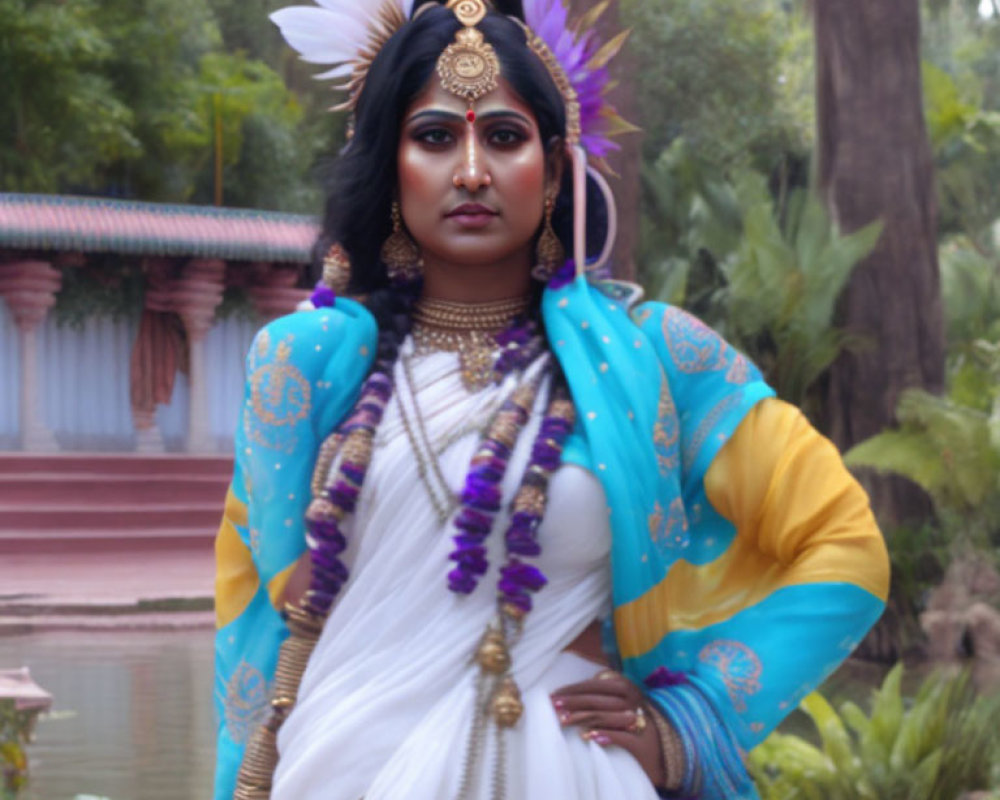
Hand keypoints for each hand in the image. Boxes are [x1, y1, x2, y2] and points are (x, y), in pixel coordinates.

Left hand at [551, 669, 665, 788]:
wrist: (663, 739)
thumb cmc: (635, 712)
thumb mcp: (622, 692)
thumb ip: (605, 685)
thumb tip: (578, 688)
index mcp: (625, 686)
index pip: (594, 686)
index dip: (573, 690)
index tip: (555, 695)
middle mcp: (631, 700)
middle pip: (595, 701)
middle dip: (572, 703)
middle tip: (554, 706)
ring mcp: (636, 719)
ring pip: (603, 716)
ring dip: (581, 718)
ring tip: (564, 720)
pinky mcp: (641, 741)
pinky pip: (620, 737)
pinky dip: (602, 735)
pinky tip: (587, 736)